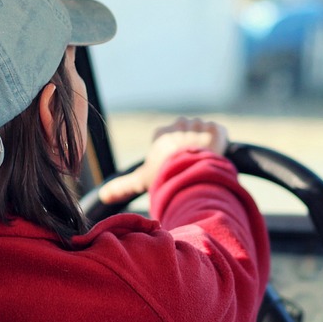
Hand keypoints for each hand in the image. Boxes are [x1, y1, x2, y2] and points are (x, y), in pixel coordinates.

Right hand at [96, 117, 229, 204]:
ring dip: (205, 146)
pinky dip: (220, 144)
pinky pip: (219, 133)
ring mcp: (198, 125)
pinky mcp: (216, 130)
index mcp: (161, 134)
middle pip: (186, 134)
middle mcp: (178, 125)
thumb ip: (123, 186)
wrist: (190, 173)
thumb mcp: (141, 181)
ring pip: (203, 133)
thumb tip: (102, 196)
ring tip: (202, 163)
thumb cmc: (163, 176)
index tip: (174, 165)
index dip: (172, 153)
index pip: (168, 139)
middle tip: (190, 166)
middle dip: (189, 147)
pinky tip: (215, 156)